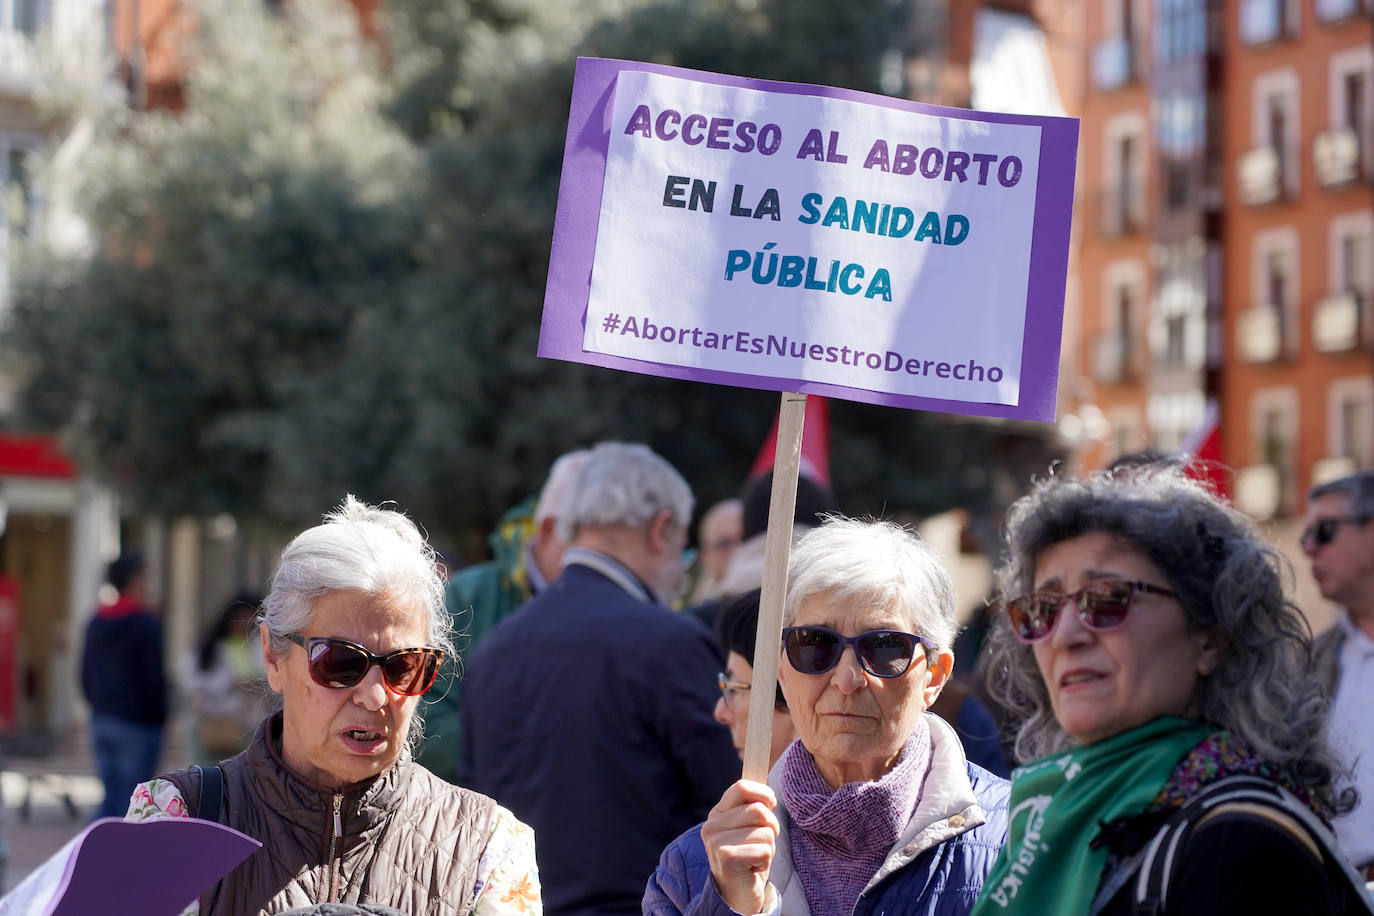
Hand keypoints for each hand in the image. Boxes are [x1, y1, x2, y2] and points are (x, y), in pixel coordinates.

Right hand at [701, 779, 779, 913]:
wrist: (737, 894)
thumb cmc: (747, 857)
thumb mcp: (747, 827)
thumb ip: (751, 805)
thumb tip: (765, 781)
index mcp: (717, 813)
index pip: (742, 787)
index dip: (764, 794)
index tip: (771, 805)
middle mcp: (711, 826)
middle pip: (759, 810)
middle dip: (771, 827)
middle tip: (763, 841)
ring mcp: (716, 843)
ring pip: (765, 832)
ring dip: (769, 847)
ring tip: (756, 857)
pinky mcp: (727, 859)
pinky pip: (765, 851)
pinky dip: (766, 862)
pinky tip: (753, 868)